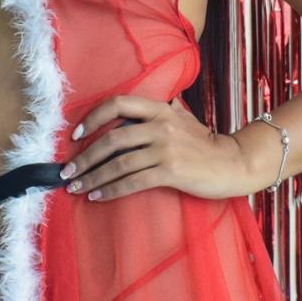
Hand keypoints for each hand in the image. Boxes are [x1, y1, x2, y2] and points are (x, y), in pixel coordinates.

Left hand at [61, 93, 267, 201]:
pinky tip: (97, 196)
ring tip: (76, 188)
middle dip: (84, 158)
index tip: (76, 136)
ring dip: (92, 177)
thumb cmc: (206, 145)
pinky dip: (111, 190)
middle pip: (111, 139)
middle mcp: (161, 125)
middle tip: (67, 172)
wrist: (234, 163)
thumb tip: (137, 110)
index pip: (118, 104)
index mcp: (160, 109)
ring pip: (118, 163)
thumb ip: (161, 112)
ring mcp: (166, 148)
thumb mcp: (184, 119)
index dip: (92, 118)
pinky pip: (132, 182)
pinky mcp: (171, 171)